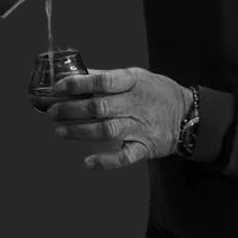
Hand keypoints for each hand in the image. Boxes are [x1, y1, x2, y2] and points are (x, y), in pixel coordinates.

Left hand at [45, 67, 191, 170]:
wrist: (186, 115)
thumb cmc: (155, 91)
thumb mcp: (135, 76)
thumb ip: (106, 77)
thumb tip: (75, 75)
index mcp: (133, 81)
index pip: (103, 81)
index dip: (78, 84)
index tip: (58, 87)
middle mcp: (137, 103)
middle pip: (100, 107)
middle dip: (71, 110)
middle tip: (51, 113)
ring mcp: (142, 126)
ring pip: (107, 131)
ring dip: (80, 132)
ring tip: (59, 131)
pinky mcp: (146, 147)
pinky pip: (125, 156)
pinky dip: (106, 162)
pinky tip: (88, 162)